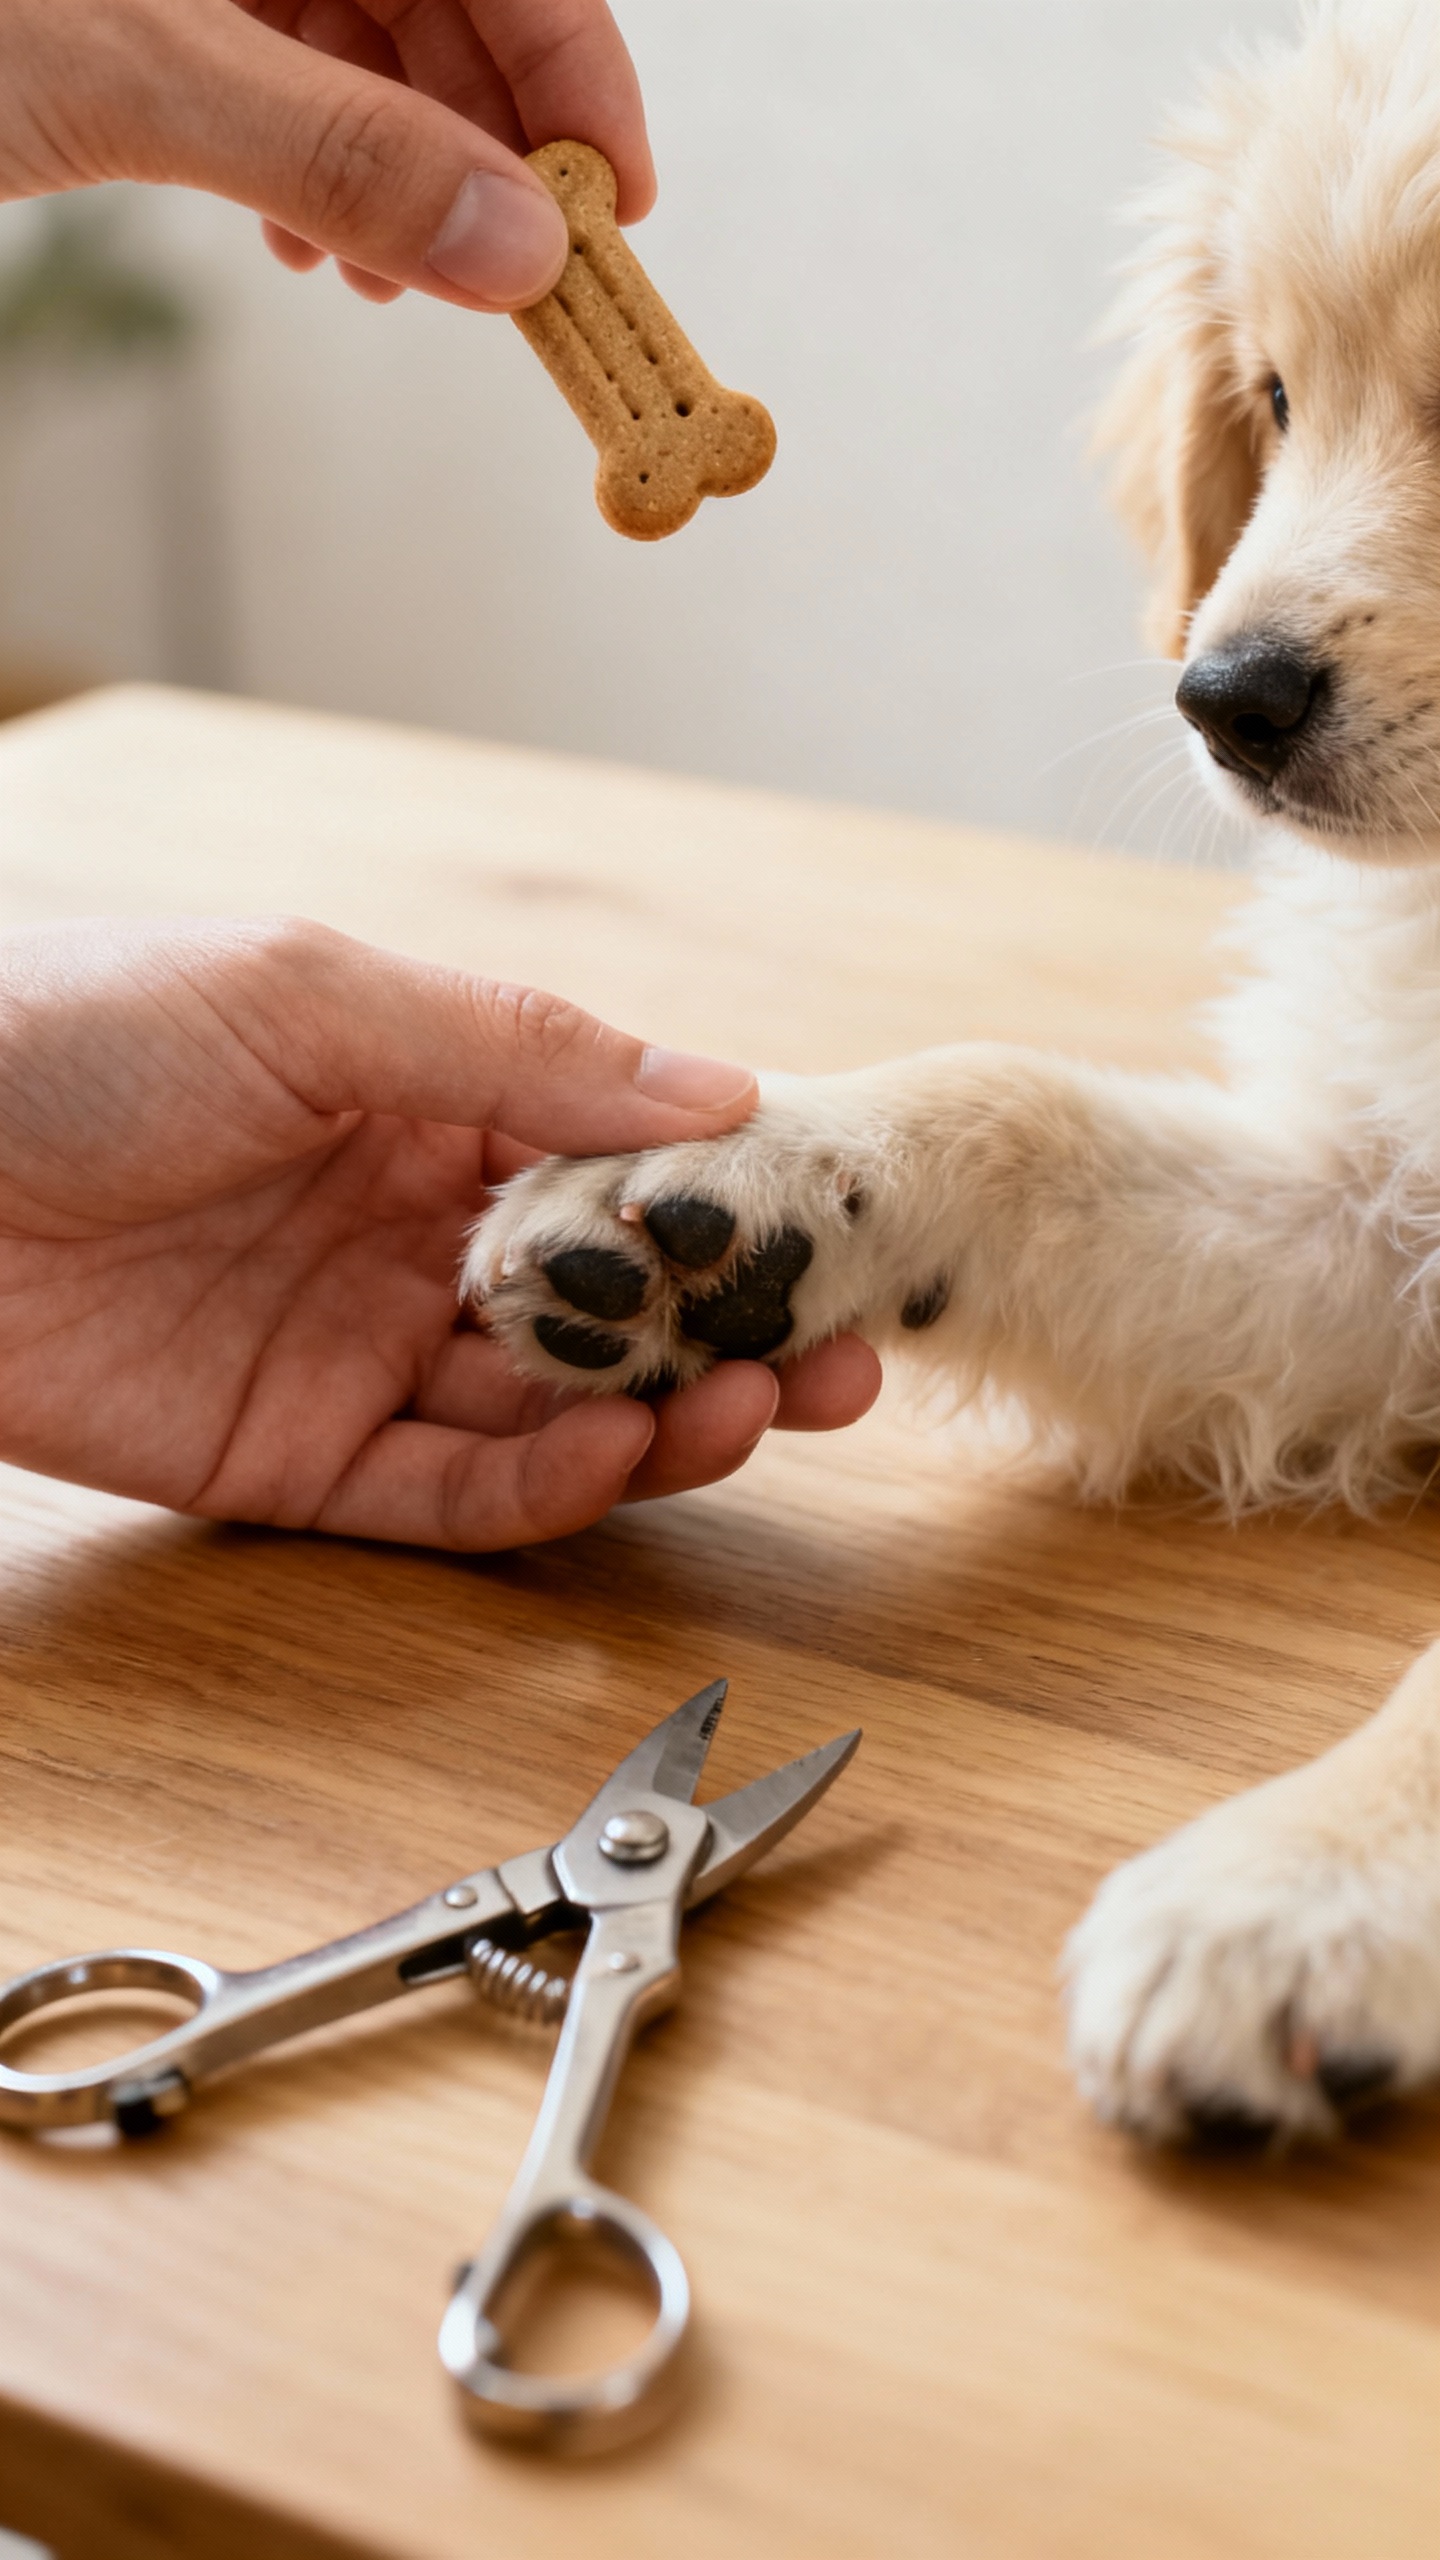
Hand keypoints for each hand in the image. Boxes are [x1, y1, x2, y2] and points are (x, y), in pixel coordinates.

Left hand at [0, 0, 652, 309]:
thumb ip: (339, 152)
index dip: (578, 74)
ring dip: (406, 169)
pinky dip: (314, 162)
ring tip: (393, 278)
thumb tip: (514, 249)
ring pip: (370, 38)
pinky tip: (309, 239)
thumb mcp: (133, 69)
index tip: (614, 214)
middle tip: (521, 284)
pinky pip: (283, 66)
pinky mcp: (149, 3)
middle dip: (491, 143)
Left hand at [0, 920, 880, 1549]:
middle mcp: (415, 1235)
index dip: (734, 1208)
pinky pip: (453, 1492)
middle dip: (736, 1334)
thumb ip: (517, 1048)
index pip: (622, 1168)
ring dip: (667, 1419)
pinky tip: (621, 1452)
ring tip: (766, 1407)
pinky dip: (546, 1485)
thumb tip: (721, 1094)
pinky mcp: (299, 1461)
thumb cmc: (73, 1032)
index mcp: (429, 1105)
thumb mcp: (311, 994)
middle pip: (614, 1307)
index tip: (837, 1235)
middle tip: (850, 1359)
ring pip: (555, 1408)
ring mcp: (363, 1352)